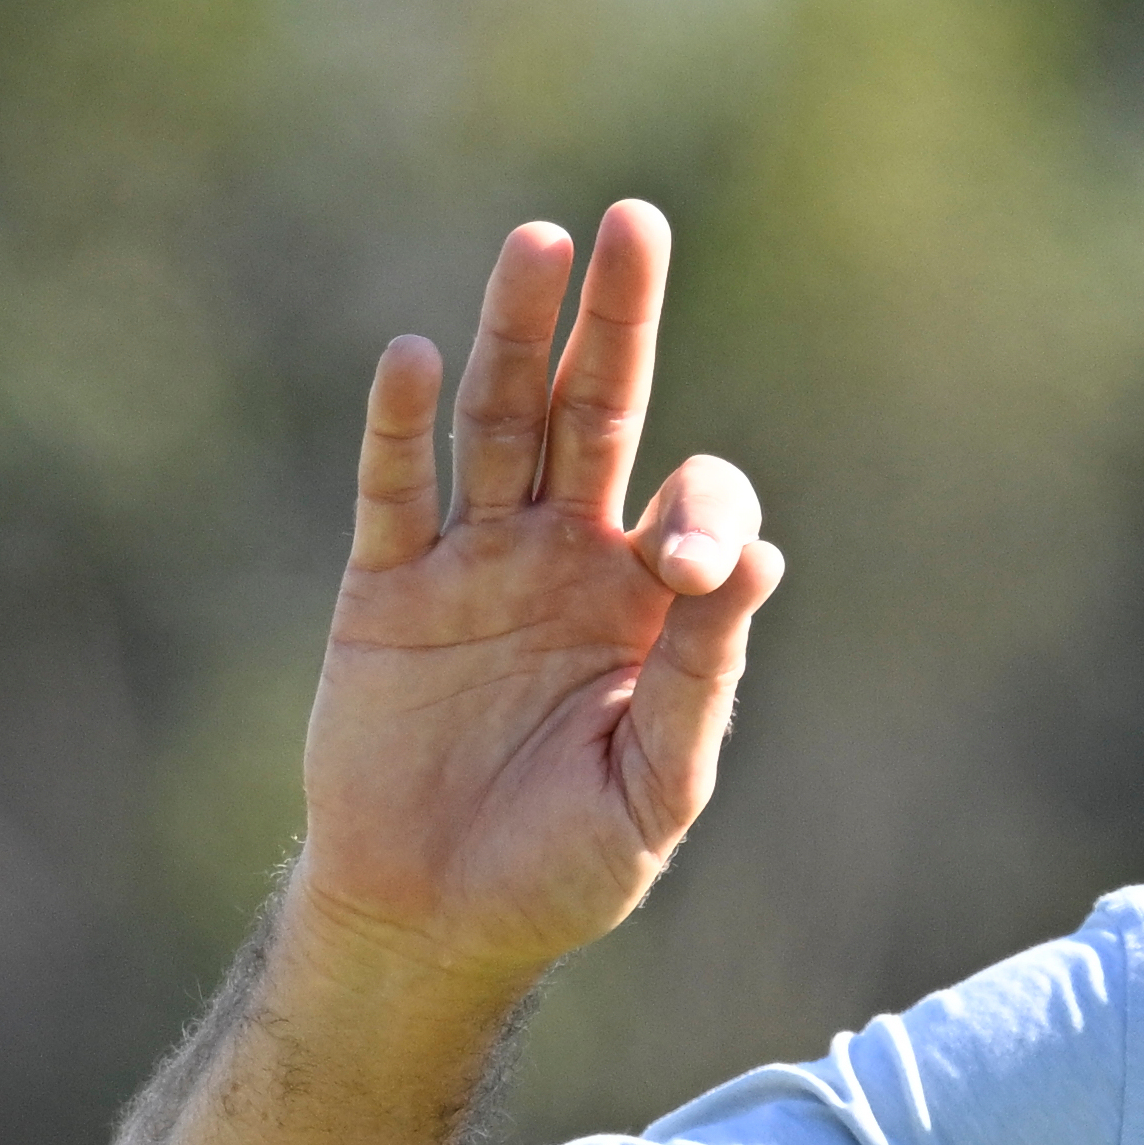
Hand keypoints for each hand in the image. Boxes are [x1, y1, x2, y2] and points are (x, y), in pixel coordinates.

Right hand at [293, 201, 782, 998]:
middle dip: (618, 321)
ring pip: (498, 423)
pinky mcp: (386, 591)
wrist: (439, 922)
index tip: (681, 568)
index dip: (701, 509)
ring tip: (540, 242)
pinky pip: (396, 492)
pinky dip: (401, 426)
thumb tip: (757, 559)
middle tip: (638, 222)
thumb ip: (704, 677)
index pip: (695, 503)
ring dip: (514, 334)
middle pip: (595, 410)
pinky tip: (414, 355)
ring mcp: (475, 564)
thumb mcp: (659, 785)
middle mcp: (568, 558)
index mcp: (652, 603)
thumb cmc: (567, 865)